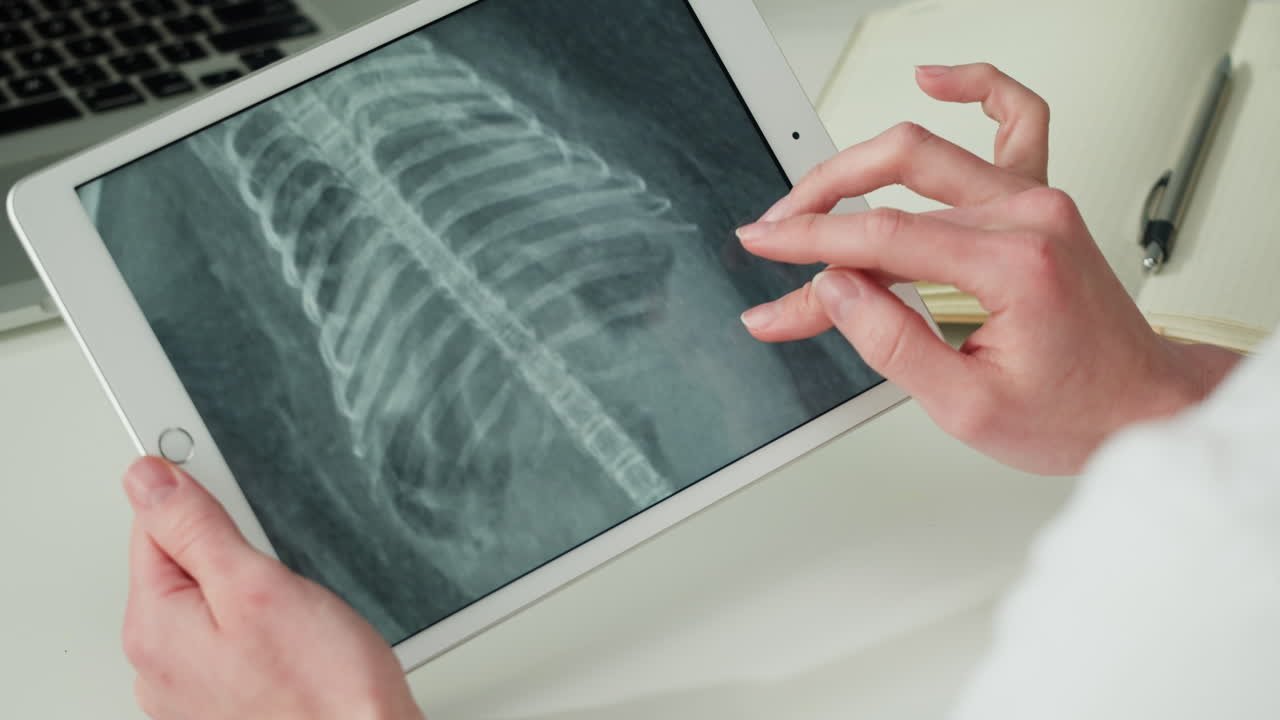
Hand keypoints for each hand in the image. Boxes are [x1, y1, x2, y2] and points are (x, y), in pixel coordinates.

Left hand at [121, 456, 423, 719]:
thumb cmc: (322, 687)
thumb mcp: (258, 585)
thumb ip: (197, 527)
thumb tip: (149, 478)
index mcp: (156, 625)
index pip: (151, 525)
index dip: (199, 494)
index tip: (230, 479)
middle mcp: (158, 662)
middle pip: (180, 563)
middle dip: (232, 547)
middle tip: (281, 561)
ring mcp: (188, 686)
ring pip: (209, 601)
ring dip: (250, 588)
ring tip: (297, 606)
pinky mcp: (223, 697)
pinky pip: (227, 637)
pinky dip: (259, 624)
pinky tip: (295, 632)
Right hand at [738, 64, 1238, 474]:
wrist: (1141, 405)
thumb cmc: (1074, 412)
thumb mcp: (967, 407)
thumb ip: (893, 344)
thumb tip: (836, 289)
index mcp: (1015, 265)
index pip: (885, 235)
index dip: (811, 239)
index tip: (764, 244)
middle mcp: (1032, 216)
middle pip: (897, 180)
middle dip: (819, 204)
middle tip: (773, 232)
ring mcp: (1041, 200)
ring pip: (928, 156)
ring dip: (857, 170)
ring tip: (808, 197)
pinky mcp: (1044, 200)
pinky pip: (1016, 122)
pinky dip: (977, 90)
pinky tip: (934, 81)